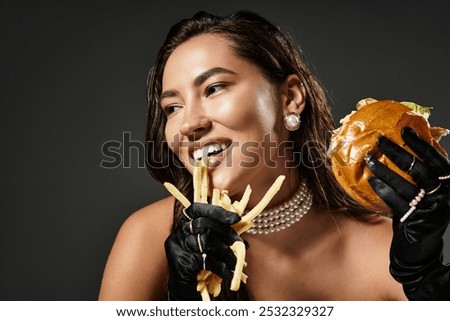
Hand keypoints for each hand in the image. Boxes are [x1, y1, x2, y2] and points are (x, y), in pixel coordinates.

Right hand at [164, 203, 243, 299]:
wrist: (184, 295)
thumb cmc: (200, 269)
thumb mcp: (210, 249)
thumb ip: (219, 234)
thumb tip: (242, 225)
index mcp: (184, 225)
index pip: (197, 208)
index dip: (217, 211)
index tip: (236, 218)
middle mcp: (177, 233)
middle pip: (203, 224)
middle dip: (226, 233)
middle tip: (242, 244)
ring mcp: (176, 247)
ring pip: (206, 241)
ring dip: (226, 252)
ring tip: (236, 263)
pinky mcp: (180, 262)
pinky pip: (206, 259)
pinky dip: (221, 267)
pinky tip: (227, 273)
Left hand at [366, 126, 449, 299]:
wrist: (419, 253)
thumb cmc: (419, 218)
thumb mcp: (425, 196)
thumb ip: (419, 176)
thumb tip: (402, 149)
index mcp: (448, 186)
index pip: (437, 159)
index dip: (421, 143)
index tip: (404, 129)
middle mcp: (444, 196)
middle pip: (420, 169)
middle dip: (399, 152)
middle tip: (380, 140)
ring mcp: (431, 210)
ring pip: (406, 184)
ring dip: (385, 170)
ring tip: (368, 159)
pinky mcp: (416, 222)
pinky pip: (397, 201)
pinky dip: (383, 189)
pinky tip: (370, 180)